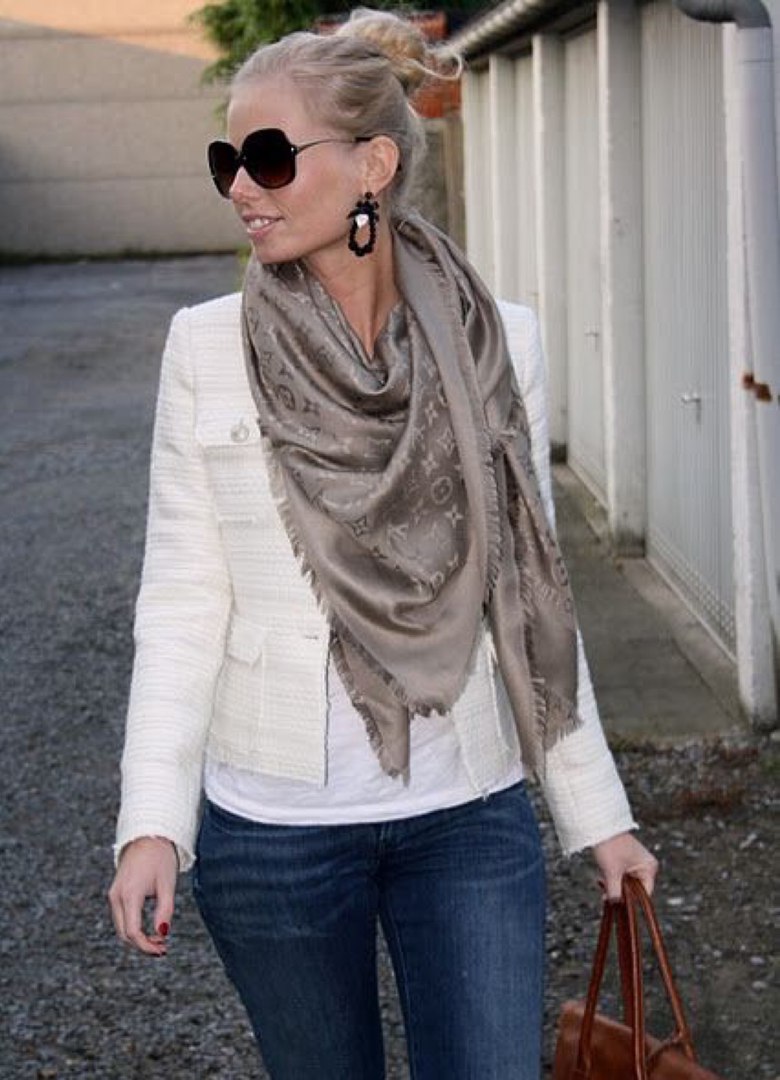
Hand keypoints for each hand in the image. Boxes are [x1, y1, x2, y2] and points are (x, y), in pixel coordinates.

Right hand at [108, 836, 177, 955]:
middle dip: (142, 945)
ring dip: (138, 938)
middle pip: (124, 934)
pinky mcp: (116, 893)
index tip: (163, 950)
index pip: (133, 932)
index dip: (147, 946)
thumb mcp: (167, 884)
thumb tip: (163, 934)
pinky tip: (149, 929)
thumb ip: (165, 910)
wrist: (147, 835)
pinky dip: (133, 927)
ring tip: (159, 940)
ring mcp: (114, 895)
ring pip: (121, 927)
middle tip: (163, 948)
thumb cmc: (160, 858)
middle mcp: (116, 897)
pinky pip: (122, 917)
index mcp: (129, 895)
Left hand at [591, 831, 658, 899]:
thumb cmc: (609, 845)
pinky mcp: (626, 860)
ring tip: (602, 881)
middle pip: (635, 889)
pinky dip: (612, 878)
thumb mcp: (611, 872)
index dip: (631, 902)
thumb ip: (615, 892)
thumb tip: (615, 905)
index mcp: (649, 868)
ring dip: (614, 885)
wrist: (598, 825)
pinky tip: (602, 877)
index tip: (617, 905)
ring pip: (626, 882)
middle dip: (619, 892)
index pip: (644, 894)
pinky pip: (621, 875)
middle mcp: (645, 865)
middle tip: (605, 894)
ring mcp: (636, 862)